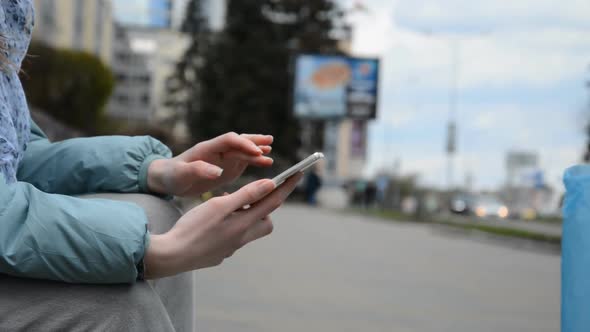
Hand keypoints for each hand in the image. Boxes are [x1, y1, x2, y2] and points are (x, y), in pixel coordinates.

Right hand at [144, 172, 302, 278]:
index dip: (287, 186)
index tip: (299, 173)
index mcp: (244, 224)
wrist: (172, 256)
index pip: (273, 202)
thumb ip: (246, 195)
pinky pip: (233, 235)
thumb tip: (270, 184)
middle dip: (265, 206)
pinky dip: (231, 224)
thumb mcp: (220, 206)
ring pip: (249, 228)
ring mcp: (231, 248)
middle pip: (266, 221)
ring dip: (245, 214)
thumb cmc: (194, 228)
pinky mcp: (220, 252)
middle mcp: (242, 238)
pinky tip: (215, 219)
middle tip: (254, 193)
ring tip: (228, 202)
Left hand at [147, 132, 273, 195]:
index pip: (229, 140)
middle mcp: (217, 150)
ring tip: (270, 151)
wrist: (168, 179)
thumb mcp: (181, 175)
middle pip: (239, 141)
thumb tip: (217, 171)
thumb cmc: (172, 176)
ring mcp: (223, 158)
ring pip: (243, 150)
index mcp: (207, 149)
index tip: (256, 151)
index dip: (243, 144)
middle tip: (269, 142)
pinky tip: (265, 162)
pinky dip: (254, 161)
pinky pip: (243, 161)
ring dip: (257, 150)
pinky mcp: (226, 167)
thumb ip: (198, 170)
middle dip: (254, 141)